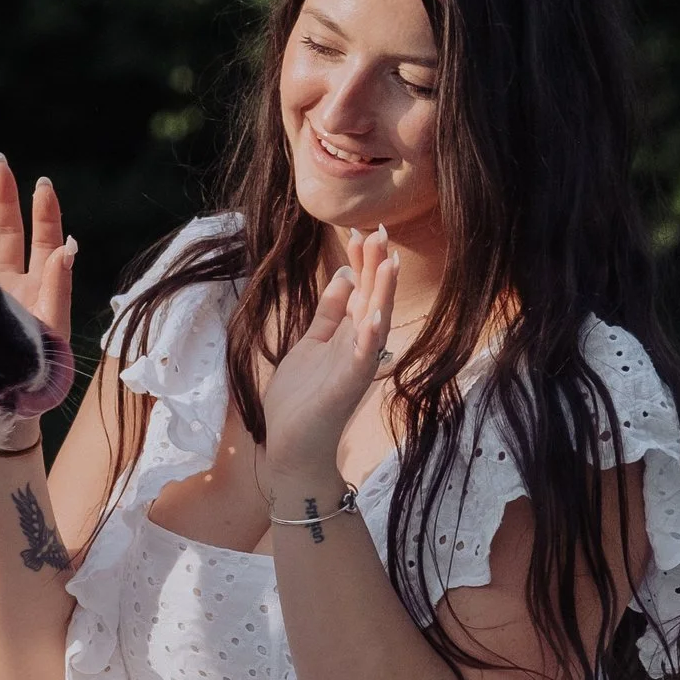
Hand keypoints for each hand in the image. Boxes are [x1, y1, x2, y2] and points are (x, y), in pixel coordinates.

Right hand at [0, 153, 77, 447]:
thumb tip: (69, 247)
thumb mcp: (51, 333)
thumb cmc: (35, 380)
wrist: (0, 415)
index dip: (45, 214)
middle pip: (10, 231)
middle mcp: (14, 285)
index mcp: (41, 290)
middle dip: (4, 196)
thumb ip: (57, 290)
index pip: (46, 242)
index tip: (40, 185)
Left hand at [258, 227, 398, 488]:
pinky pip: (363, 358)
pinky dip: (370, 337)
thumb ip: (329, 312)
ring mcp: (355, 367)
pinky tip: (374, 315)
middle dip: (374, 267)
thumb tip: (344, 274)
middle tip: (379, 231)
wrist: (291, 448)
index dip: (362, 262)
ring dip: (381, 293)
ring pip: (373, 324)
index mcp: (347, 337)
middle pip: (370, 299)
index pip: (360, 292)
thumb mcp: (310, 343)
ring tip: (388, 262)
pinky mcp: (347, 387)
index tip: (362, 231)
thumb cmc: (300, 400)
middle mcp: (357, 348)